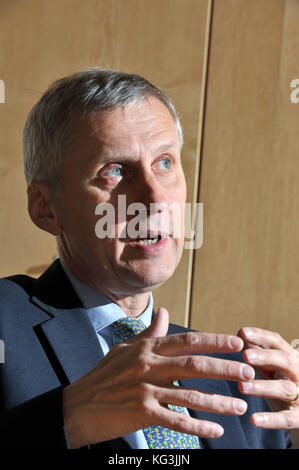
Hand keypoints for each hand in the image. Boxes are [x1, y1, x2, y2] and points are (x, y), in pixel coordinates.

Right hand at [63, 308, 254, 447]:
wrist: (77, 407)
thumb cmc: (103, 376)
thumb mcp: (124, 349)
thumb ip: (148, 333)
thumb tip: (164, 312)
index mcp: (147, 349)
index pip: (186, 341)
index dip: (214, 341)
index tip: (237, 344)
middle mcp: (148, 366)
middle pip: (194, 365)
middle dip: (224, 368)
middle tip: (248, 373)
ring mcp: (145, 390)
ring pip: (190, 395)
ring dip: (218, 402)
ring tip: (239, 406)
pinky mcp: (141, 413)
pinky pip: (175, 421)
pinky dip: (197, 426)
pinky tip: (215, 430)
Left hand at [238, 327, 298, 446]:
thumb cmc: (283, 385)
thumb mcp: (273, 368)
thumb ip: (259, 353)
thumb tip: (241, 334)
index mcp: (290, 358)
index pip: (277, 342)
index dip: (261, 336)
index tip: (242, 332)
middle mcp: (298, 373)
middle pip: (285, 361)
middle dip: (266, 357)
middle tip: (245, 356)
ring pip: (284, 389)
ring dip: (263, 387)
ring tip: (242, 387)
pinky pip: (287, 419)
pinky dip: (271, 420)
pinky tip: (253, 419)